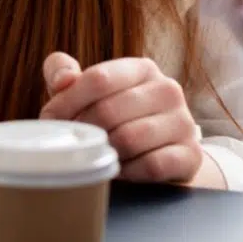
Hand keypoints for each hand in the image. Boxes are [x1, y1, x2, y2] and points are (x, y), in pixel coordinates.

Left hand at [40, 53, 219, 185]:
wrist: (162, 152)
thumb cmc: (114, 116)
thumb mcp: (88, 89)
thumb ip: (64, 72)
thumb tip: (63, 79)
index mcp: (142, 68)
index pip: (98, 79)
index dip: (68, 102)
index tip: (51, 120)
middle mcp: (167, 89)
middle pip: (110, 110)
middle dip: (83, 131)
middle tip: (72, 144)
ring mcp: (184, 122)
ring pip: (130, 138)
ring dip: (105, 152)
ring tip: (96, 156)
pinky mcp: (191, 155)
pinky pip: (151, 166)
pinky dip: (129, 173)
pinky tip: (120, 171)